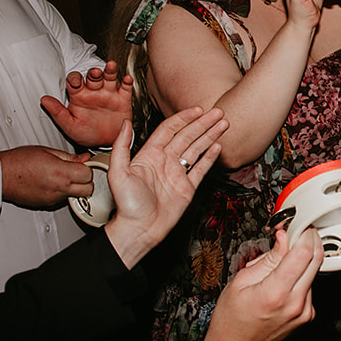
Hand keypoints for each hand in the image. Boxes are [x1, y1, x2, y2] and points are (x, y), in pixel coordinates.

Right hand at [0, 144, 92, 208]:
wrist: (1, 175)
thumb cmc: (18, 161)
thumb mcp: (46, 151)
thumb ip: (69, 156)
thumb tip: (83, 158)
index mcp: (61, 172)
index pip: (88, 175)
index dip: (87, 168)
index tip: (82, 164)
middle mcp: (59, 188)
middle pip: (88, 190)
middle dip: (86, 181)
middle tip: (78, 172)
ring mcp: (53, 198)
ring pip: (76, 196)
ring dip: (74, 188)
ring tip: (62, 176)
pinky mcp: (46, 204)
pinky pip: (62, 199)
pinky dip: (62, 193)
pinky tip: (53, 183)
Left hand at [41, 62, 133, 147]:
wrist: (106, 145)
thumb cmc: (86, 134)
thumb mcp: (69, 126)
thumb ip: (57, 113)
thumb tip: (44, 100)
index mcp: (79, 96)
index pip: (75, 81)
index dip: (74, 78)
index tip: (75, 81)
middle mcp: (94, 92)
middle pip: (93, 76)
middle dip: (94, 73)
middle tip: (94, 73)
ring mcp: (108, 94)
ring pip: (109, 78)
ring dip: (110, 71)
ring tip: (111, 66)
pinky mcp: (122, 99)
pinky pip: (125, 88)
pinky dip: (127, 82)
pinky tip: (127, 79)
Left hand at [102, 107, 227, 267]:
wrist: (140, 230)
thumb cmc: (127, 205)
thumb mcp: (118, 173)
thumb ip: (122, 146)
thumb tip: (125, 123)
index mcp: (149, 155)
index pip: (169, 130)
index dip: (184, 118)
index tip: (197, 110)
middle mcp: (165, 162)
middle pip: (187, 136)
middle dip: (203, 123)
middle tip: (218, 112)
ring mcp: (177, 174)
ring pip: (196, 149)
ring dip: (209, 136)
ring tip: (223, 124)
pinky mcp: (187, 188)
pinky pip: (200, 169)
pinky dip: (210, 157)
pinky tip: (218, 146)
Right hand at [198, 226, 320, 340]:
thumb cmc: (231, 320)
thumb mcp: (241, 282)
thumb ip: (267, 258)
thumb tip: (283, 237)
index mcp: (276, 293)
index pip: (303, 254)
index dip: (303, 233)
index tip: (298, 224)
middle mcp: (295, 303)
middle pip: (316, 260)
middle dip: (309, 240)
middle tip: (297, 231)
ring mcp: (304, 311)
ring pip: (314, 272)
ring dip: (303, 258)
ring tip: (282, 259)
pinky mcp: (308, 314)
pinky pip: (310, 286)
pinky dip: (301, 275)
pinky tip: (285, 278)